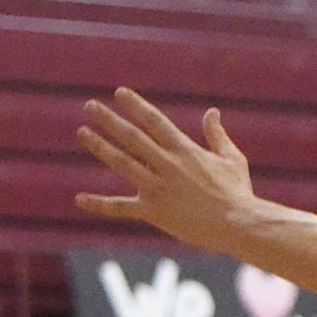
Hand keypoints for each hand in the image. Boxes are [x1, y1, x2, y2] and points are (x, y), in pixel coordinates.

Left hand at [77, 88, 254, 245]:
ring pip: (123, 164)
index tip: (120, 93)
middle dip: (110, 120)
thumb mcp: (232, 158)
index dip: (136, 106)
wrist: (237, 224)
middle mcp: (167, 165)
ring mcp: (158, 189)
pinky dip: (100, 204)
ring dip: (100, 147)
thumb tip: (212, 112)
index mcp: (186, 150)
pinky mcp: (153, 212)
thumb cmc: (236, 191)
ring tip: (82, 132)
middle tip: (90, 105)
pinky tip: (80, 198)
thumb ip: (217, 135)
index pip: (155, 121)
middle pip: (133, 137)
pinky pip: (121, 208)